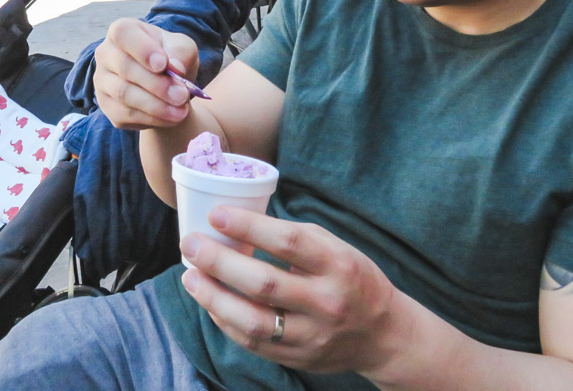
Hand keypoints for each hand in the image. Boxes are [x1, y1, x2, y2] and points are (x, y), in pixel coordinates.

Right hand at [94, 18, 199, 129]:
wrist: (167, 84)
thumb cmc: (172, 57)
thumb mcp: (183, 48)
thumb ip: (181, 54)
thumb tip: (175, 68)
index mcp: (122, 31)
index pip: (123, 34)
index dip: (142, 49)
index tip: (163, 64)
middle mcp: (105, 54)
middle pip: (125, 68)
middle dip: (157, 84)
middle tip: (182, 95)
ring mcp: (102, 81)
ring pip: (124, 94)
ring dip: (156, 105)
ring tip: (181, 111)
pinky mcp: (107, 106)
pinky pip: (125, 114)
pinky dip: (151, 118)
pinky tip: (171, 117)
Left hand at [179, 206, 404, 375]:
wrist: (382, 333)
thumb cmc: (350, 276)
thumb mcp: (334, 246)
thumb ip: (292, 237)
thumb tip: (237, 224)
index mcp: (338, 264)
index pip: (288, 243)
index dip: (247, 227)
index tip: (215, 215)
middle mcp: (326, 302)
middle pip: (264, 283)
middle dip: (219, 262)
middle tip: (191, 244)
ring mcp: (313, 335)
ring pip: (253, 322)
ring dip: (214, 298)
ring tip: (190, 277)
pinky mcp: (299, 357)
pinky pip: (253, 343)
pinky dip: (226, 321)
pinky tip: (211, 302)